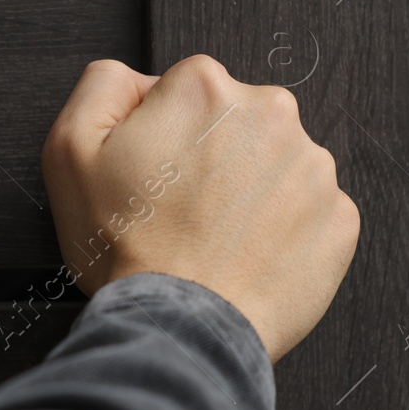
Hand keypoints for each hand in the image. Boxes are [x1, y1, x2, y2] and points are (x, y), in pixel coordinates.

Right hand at [41, 55, 359, 361]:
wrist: (180, 329)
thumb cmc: (125, 248)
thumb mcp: (68, 150)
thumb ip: (102, 86)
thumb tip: (138, 80)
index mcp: (206, 89)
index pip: (187, 91)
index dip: (163, 135)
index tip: (155, 176)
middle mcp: (271, 115)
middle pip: (238, 123)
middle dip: (213, 159)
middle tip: (181, 212)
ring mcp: (313, 168)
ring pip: (276, 167)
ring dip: (250, 194)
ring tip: (214, 240)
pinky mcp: (340, 219)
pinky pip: (310, 214)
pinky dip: (283, 233)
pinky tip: (248, 257)